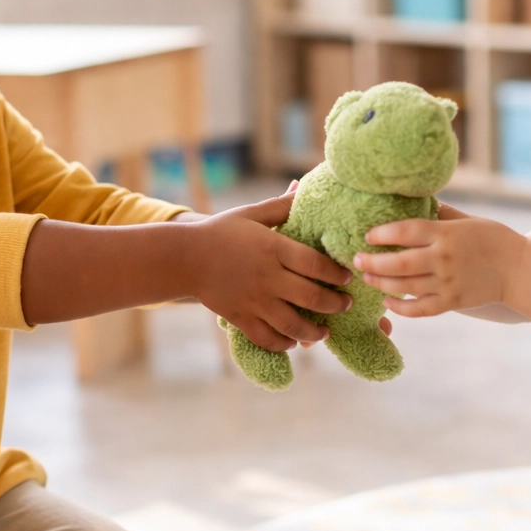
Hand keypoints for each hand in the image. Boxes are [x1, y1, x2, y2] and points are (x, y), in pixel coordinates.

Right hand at [190, 192, 351, 351]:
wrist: (184, 257)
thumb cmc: (220, 231)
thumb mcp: (251, 214)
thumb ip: (280, 205)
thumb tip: (302, 187)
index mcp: (274, 249)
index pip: (316, 264)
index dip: (337, 273)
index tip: (347, 277)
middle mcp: (268, 277)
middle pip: (312, 297)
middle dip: (335, 304)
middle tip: (345, 304)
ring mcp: (254, 301)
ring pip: (293, 325)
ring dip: (315, 332)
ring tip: (324, 331)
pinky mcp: (241, 318)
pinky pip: (268, 338)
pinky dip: (284, 343)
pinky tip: (293, 341)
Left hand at [356, 216, 525, 316]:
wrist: (520, 269)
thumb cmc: (493, 239)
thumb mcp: (468, 219)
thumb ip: (441, 214)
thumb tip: (417, 203)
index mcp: (446, 234)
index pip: (405, 231)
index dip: (382, 234)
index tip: (367, 235)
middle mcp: (443, 258)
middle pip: (398, 262)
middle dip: (372, 262)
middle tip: (356, 260)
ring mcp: (447, 282)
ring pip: (404, 286)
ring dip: (381, 283)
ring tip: (367, 277)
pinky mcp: (452, 302)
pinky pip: (420, 308)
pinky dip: (401, 307)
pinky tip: (388, 301)